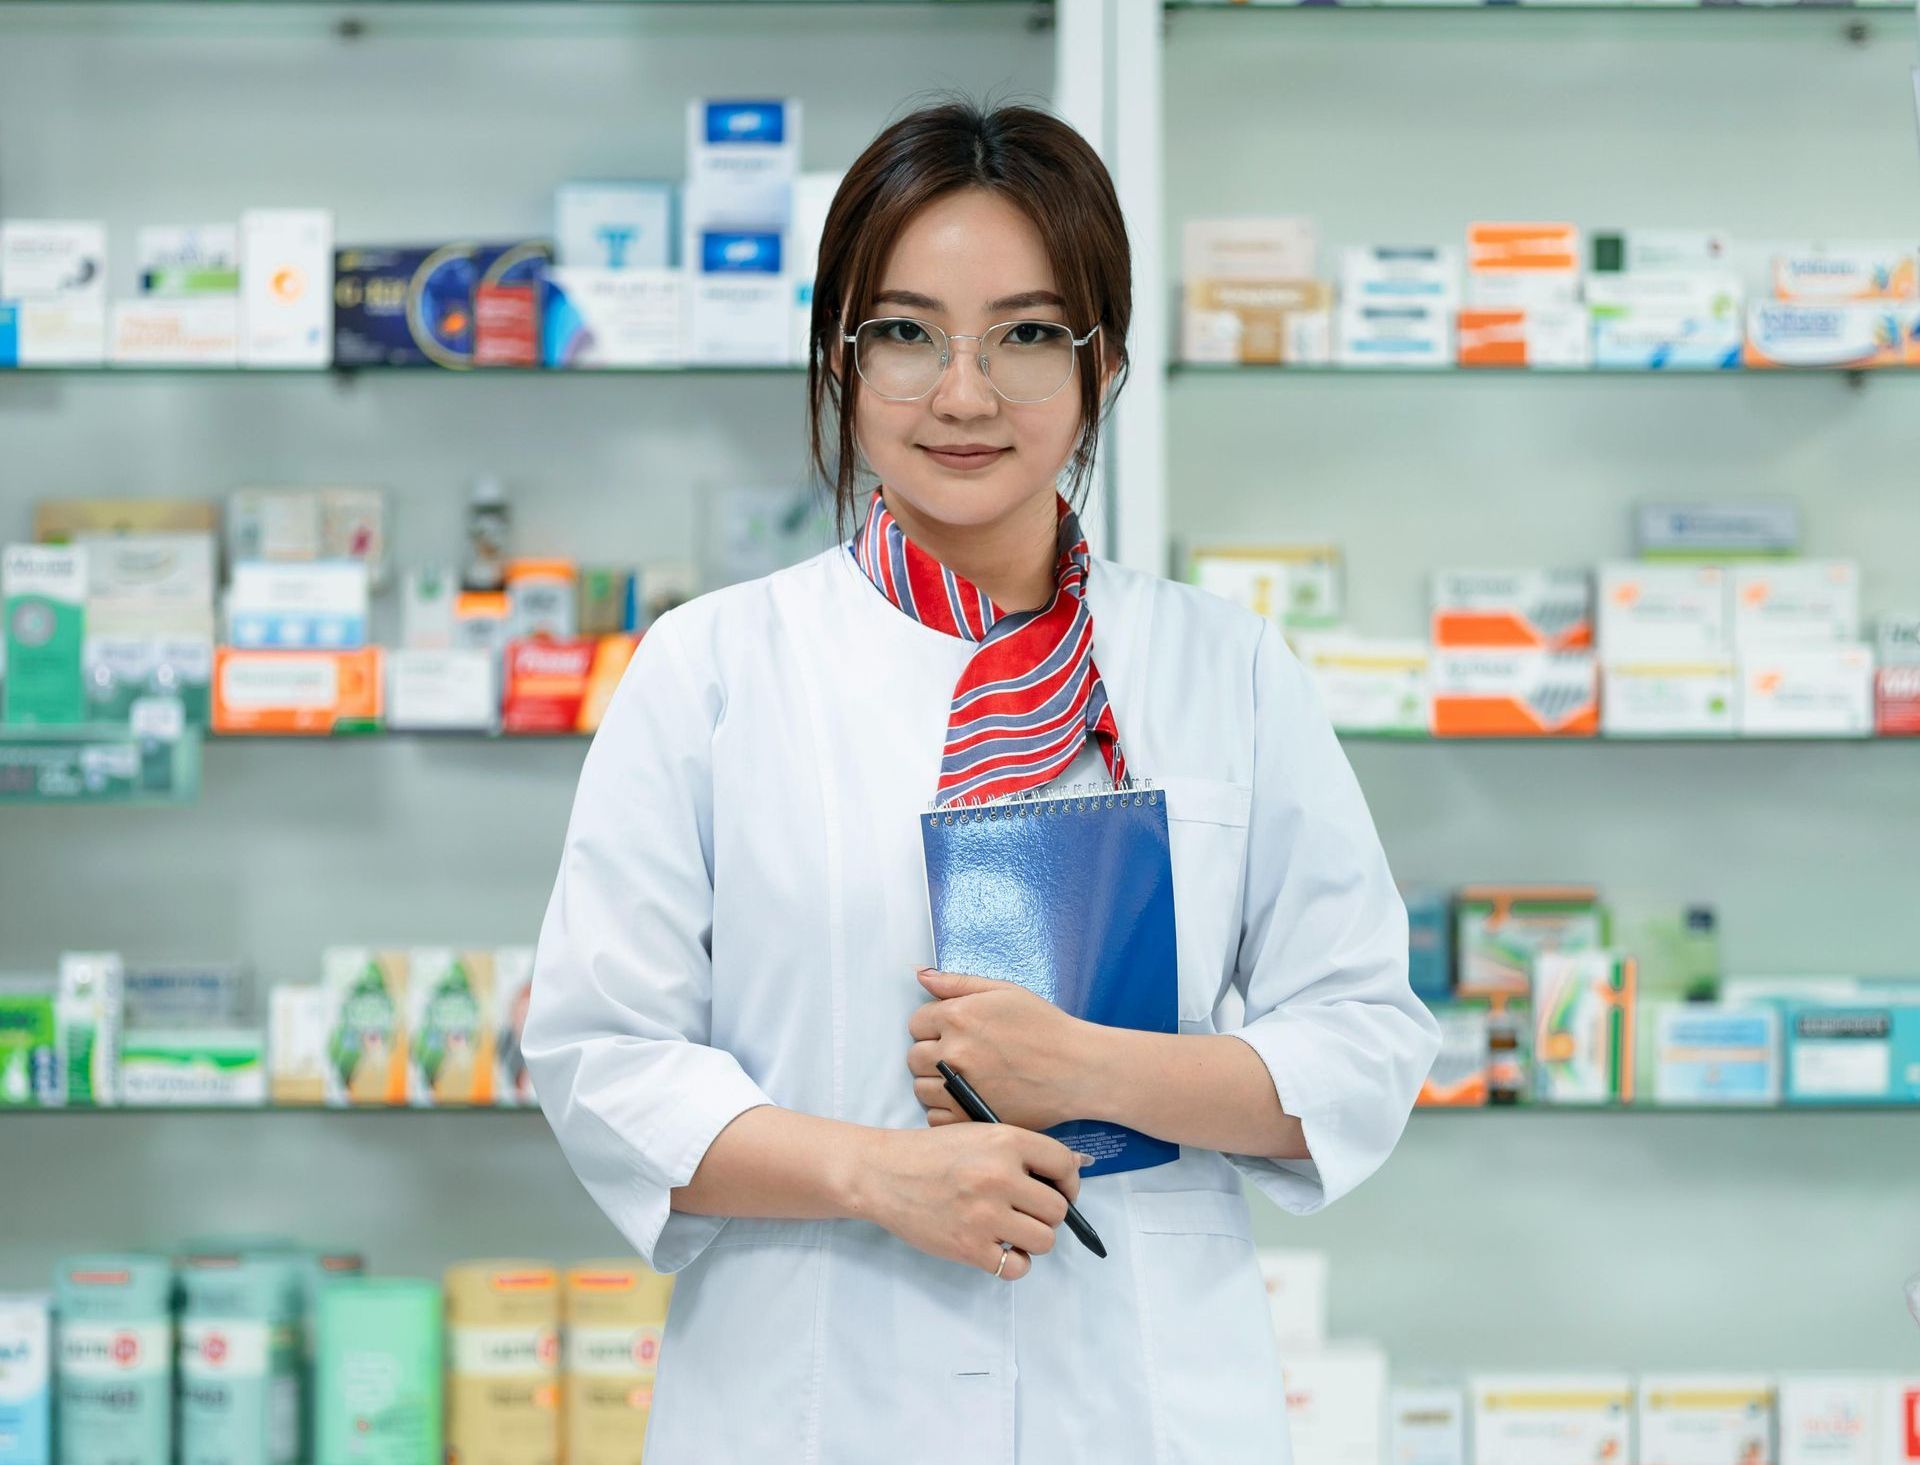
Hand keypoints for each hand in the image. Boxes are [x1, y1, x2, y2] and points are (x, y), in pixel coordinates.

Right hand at [855, 1123, 1088, 1280]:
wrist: (883, 1174)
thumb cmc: (932, 1154)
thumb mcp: (979, 1136)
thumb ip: (1023, 1151)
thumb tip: (1077, 1166)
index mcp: (1005, 1141)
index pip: (1064, 1165)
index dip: (1069, 1181)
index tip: (1060, 1189)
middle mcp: (999, 1177)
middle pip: (1058, 1209)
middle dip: (1047, 1213)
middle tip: (1026, 1210)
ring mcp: (984, 1215)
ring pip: (1044, 1240)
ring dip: (1032, 1239)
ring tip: (1011, 1228)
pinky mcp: (969, 1247)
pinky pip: (1016, 1267)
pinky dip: (1013, 1262)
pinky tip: (998, 1247)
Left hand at [907, 968, 1101, 1132]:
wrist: (1078, 1070)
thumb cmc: (1046, 1028)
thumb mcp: (1005, 991)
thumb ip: (958, 983)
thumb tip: (920, 974)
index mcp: (958, 1017)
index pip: (916, 1022)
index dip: (934, 1026)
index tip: (954, 1032)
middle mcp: (953, 1052)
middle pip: (914, 1057)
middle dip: (932, 1054)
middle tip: (962, 1056)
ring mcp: (958, 1088)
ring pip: (921, 1088)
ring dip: (936, 1083)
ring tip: (966, 1078)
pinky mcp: (969, 1117)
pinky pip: (935, 1116)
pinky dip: (946, 1110)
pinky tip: (968, 1098)